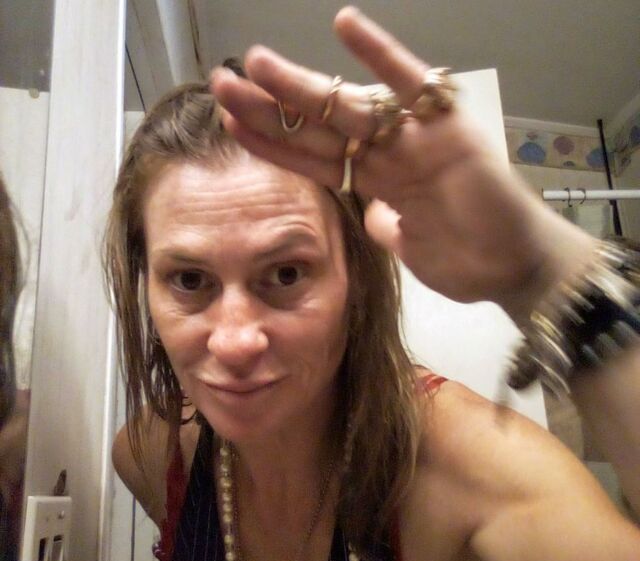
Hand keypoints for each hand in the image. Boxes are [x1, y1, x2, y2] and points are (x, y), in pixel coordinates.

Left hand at [211, 6, 593, 319]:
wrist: (512, 267)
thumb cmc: (465, 261)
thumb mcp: (407, 251)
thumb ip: (385, 228)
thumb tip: (370, 215)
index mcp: (372, 183)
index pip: (310, 158)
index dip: (271, 142)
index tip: (230, 123)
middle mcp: (385, 155)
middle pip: (317, 128)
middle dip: (268, 108)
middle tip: (222, 83)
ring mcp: (413, 139)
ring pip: (348, 106)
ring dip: (302, 85)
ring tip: (256, 63)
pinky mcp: (446, 127)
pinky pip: (411, 84)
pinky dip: (380, 55)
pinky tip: (344, 25)